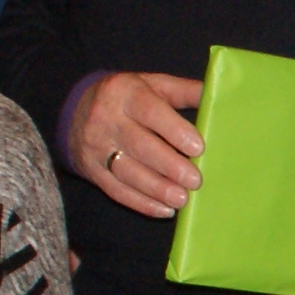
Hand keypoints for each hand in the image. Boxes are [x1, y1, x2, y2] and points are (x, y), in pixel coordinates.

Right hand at [69, 71, 205, 217]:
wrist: (76, 111)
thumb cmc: (127, 97)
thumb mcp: (151, 84)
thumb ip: (183, 90)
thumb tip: (218, 95)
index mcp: (125, 93)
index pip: (150, 111)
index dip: (174, 130)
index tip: (197, 147)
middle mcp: (107, 120)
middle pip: (139, 145)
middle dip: (169, 166)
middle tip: (195, 180)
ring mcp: (96, 147)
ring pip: (127, 172)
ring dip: (156, 189)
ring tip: (182, 199)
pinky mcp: (92, 171)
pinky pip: (116, 190)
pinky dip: (141, 202)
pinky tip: (164, 209)